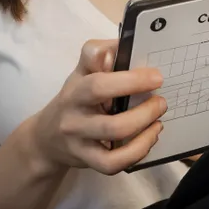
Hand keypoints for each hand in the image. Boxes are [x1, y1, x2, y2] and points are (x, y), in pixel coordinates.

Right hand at [27, 40, 165, 175]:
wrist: (46, 138)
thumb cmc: (74, 98)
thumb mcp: (81, 73)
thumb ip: (98, 56)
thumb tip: (123, 45)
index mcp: (76, 86)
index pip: (96, 77)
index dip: (128, 79)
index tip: (155, 76)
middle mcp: (74, 112)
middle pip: (106, 108)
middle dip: (141, 105)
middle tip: (161, 100)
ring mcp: (78, 138)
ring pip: (114, 135)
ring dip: (144, 128)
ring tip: (158, 119)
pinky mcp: (86, 160)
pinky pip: (113, 163)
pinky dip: (137, 152)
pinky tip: (149, 139)